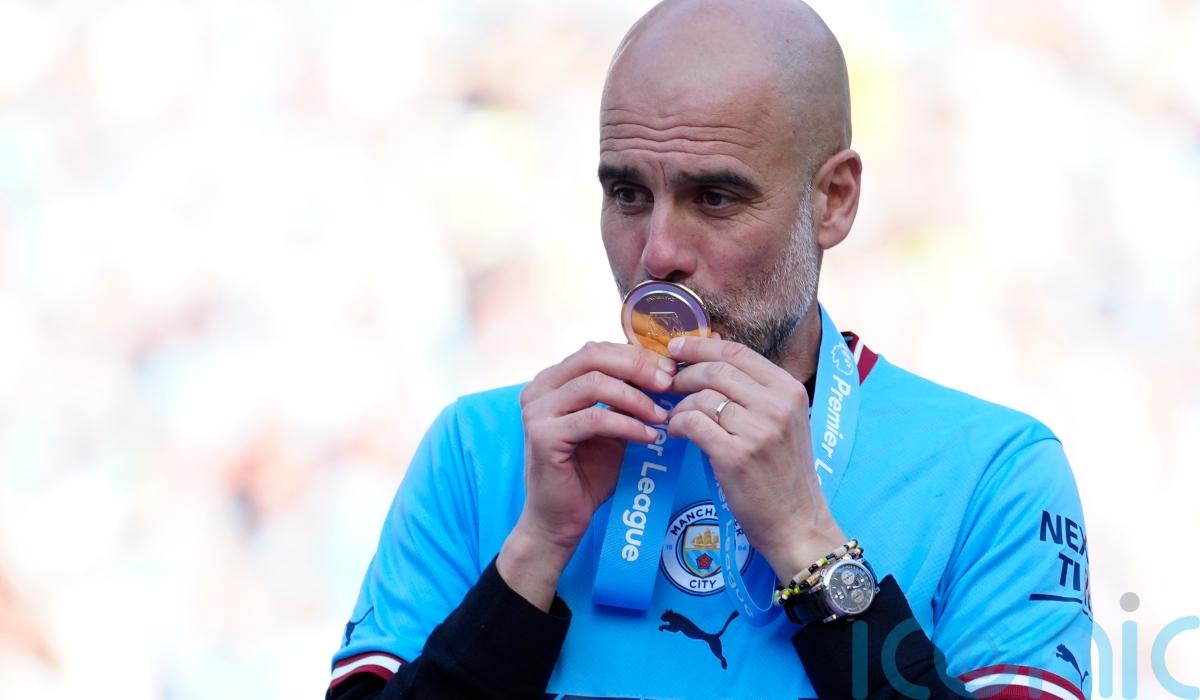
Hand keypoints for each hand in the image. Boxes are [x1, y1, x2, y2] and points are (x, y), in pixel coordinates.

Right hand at [498, 341, 674, 608]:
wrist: (560, 520)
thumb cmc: (588, 473)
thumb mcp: (613, 427)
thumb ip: (628, 398)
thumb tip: (668, 372)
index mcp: (553, 380)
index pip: (597, 350)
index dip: (636, 355)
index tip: (670, 370)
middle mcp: (539, 389)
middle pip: (593, 356)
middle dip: (638, 367)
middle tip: (670, 383)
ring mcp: (537, 411)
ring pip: (595, 384)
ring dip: (636, 399)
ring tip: (663, 416)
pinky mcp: (542, 436)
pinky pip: (594, 419)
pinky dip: (627, 425)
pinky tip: (649, 437)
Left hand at [665, 335, 845, 582]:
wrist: (796, 522)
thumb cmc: (783, 473)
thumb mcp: (782, 421)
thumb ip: (754, 391)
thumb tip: (711, 357)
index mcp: (789, 389)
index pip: (736, 352)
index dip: (700, 345)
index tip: (676, 348)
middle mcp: (777, 405)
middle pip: (715, 370)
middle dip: (683, 374)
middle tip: (667, 385)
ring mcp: (758, 430)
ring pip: (701, 397)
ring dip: (679, 405)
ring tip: (675, 418)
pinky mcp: (736, 455)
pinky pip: (692, 423)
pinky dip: (677, 425)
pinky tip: (676, 434)